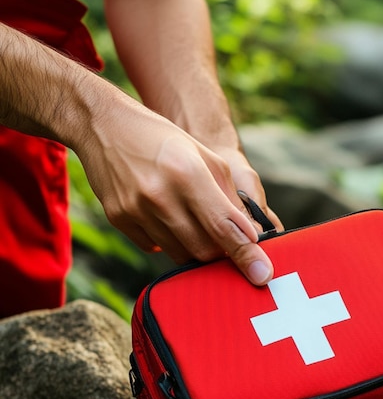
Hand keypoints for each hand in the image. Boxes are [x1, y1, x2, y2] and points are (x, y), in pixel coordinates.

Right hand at [76, 98, 274, 285]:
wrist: (104, 125)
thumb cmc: (165, 140)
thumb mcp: (205, 157)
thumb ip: (229, 198)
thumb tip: (249, 237)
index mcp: (188, 173)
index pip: (224, 226)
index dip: (246, 254)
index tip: (262, 274)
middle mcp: (160, 195)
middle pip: (204, 250)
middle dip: (221, 251)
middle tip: (225, 239)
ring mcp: (135, 210)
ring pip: (180, 254)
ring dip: (195, 246)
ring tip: (191, 218)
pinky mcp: (118, 219)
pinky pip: (155, 248)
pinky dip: (169, 240)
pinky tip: (165, 215)